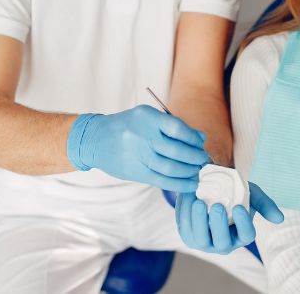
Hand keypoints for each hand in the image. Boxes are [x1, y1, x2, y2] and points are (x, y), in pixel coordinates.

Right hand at [67, 105, 209, 190]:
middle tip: (203, 159)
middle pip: (176, 150)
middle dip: (195, 156)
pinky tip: (190, 184)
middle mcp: (142, 135)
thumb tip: (200, 138)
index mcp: (147, 117)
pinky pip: (161, 180)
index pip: (177, 128)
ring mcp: (137, 155)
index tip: (201, 142)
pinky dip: (179, 184)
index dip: (193, 137)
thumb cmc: (129, 126)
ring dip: (189, 171)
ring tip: (198, 171)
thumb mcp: (148, 117)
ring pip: (170, 167)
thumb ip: (172, 126)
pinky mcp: (135, 172)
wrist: (96, 139)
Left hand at [176, 182, 283, 253]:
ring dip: (198, 221)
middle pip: (222, 241)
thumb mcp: (251, 193)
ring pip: (200, 238)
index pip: (246, 234)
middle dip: (218, 225)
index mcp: (242, 234)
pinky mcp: (188, 234)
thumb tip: (279, 218)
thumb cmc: (233, 192)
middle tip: (217, 206)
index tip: (238, 207)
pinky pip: (184, 228)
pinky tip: (187, 198)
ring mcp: (204, 241)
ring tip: (198, 203)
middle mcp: (224, 243)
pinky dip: (184, 214)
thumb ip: (264, 203)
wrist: (211, 185)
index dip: (243, 223)